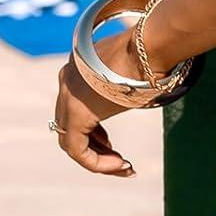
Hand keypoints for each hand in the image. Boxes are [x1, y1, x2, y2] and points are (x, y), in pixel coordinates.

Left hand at [52, 27, 140, 176]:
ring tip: (123, 167)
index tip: (117, 150)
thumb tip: (141, 83)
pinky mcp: (75, 112)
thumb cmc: (149, 57)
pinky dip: (96, 162)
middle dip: (97, 148)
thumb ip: (123, 83)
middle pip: (72, 127)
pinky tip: (119, 166)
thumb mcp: (129, 72)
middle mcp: (65, 82)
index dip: (97, 136)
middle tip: (121, 161)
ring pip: (71, 141)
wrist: (148, 48)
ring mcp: (67, 96)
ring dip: (98, 158)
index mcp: (76, 70)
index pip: (77, 111)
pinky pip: (76, 149)